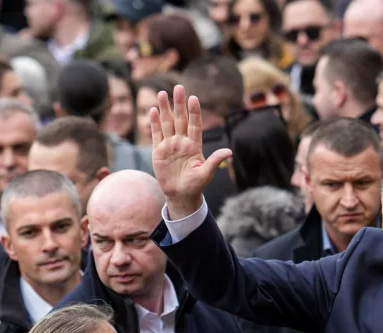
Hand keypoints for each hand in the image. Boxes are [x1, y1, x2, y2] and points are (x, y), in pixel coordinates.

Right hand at [150, 85, 232, 218]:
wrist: (181, 195)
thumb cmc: (195, 185)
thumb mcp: (206, 174)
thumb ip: (215, 161)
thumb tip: (229, 152)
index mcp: (195, 146)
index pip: (195, 125)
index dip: (194, 112)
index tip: (194, 98)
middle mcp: (182, 142)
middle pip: (180, 119)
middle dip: (179, 104)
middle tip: (179, 87)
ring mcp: (170, 145)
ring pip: (167, 123)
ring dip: (165, 109)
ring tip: (163, 93)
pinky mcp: (159, 151)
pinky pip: (157, 134)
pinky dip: (154, 123)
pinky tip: (154, 110)